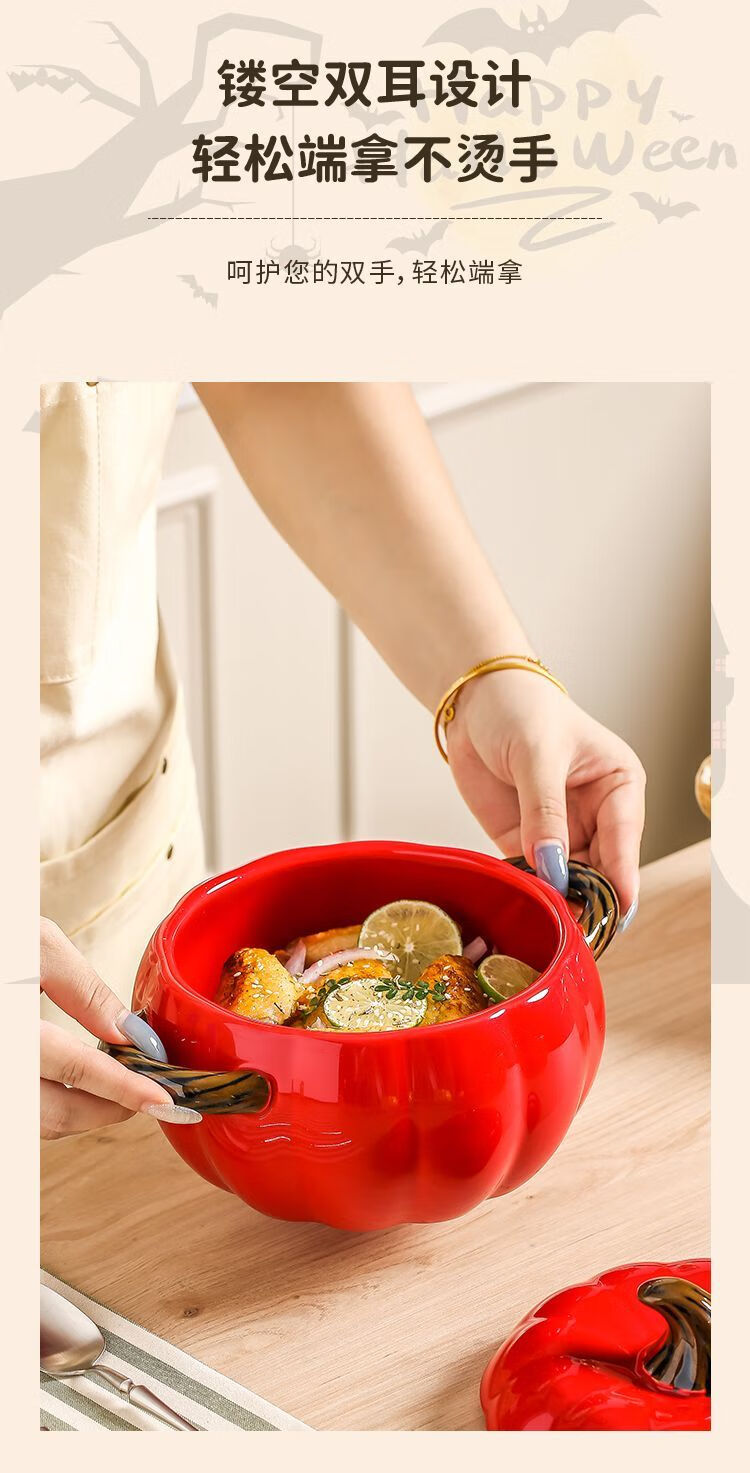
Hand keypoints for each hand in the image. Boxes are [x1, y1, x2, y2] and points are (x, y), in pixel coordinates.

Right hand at [40, 919, 199, 1138]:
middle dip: (110, 1110)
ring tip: (120, 1090)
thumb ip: (83, 987)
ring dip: (83, 1114)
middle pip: (55, 1114)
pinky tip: (79, 1088)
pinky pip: (22, 1115)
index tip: (165, 1100)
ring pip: (36, 1125)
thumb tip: (130, 1032)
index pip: (73, 1069)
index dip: (125, 1089)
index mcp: (5, 1026)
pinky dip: (53, 1107)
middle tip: (150, 1093)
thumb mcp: (32, 942)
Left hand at [446, 671, 645, 923]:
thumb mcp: (536, 754)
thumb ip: (544, 812)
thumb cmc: (520, 708)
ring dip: (558, 902)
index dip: (619, 877)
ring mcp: (561, 832)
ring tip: (548, 922)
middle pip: (600, 870)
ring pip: (568, 881)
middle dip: (587, 898)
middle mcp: (597, 815)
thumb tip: (552, 866)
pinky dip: (529, 893)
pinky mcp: (526, 842)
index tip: (615, 911)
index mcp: (619, 786)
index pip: (625, 840)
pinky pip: (532, 877)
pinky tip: (523, 906)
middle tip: (573, 928)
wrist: (474, 699)